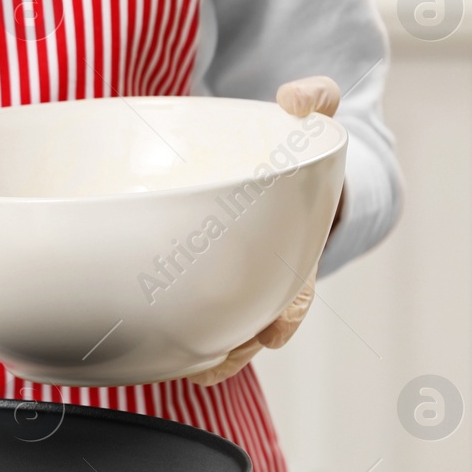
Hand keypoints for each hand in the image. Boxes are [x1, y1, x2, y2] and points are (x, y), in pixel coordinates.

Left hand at [189, 76, 339, 386]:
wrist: (272, 153)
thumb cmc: (294, 140)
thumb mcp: (313, 112)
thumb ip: (315, 99)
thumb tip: (299, 99)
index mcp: (296, 243)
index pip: (298, 287)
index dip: (288, 312)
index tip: (275, 333)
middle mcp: (269, 269)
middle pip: (257, 323)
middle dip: (239, 346)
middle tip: (214, 365)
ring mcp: (238, 277)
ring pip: (227, 328)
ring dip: (208, 353)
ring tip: (183, 372)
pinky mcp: (204, 274)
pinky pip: (196, 311)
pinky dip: (182, 335)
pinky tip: (156, 352)